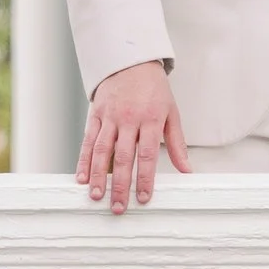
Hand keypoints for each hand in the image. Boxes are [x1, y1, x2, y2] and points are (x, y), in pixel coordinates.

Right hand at [78, 61, 188, 214]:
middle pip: (124, 157)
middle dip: (120, 185)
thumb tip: (187, 170)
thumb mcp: (172, 112)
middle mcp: (130, 119)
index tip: (143, 198)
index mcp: (151, 119)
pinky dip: (84, 160)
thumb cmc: (154, 89)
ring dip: (98, 176)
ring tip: (97, 196)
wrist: (131, 60)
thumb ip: (178, 143)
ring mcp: (110, 116)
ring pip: (102, 150)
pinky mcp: (96, 114)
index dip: (144, 178)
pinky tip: (82, 177)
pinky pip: (88, 140)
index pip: (148, 155)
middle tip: (118, 207)